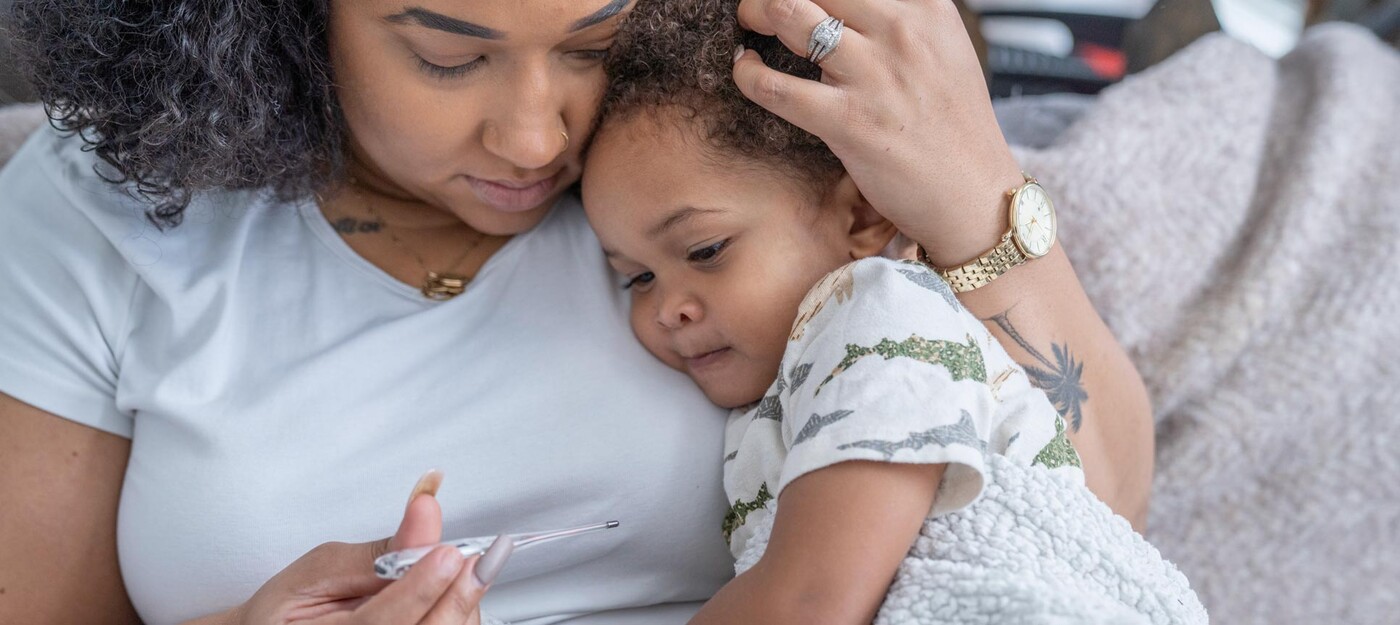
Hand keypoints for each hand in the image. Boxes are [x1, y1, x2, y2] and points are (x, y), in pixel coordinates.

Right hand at [198, 473, 510, 624]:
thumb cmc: (288, 612)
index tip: (446, 555)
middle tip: (477, 559)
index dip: (419, 587)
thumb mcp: (319, 570)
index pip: (382, 623)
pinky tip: (456, 595)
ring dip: (462, 604)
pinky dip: (459, 614)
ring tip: (467, 571)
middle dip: (456, 596)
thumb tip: (424, 514)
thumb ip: (376, 552)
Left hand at [733, 0, 1023, 265]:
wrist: (973, 195)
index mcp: (926, 8)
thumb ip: (902, 16)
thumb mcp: (944, 47)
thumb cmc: (954, 125)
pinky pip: (777, 87)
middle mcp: (901, 31)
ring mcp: (873, 76)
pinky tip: (746, 68)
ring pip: (789, 15)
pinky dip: (748, 73)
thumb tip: (849, 6)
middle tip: (762, 4)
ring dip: (756, 12)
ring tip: (749, 23)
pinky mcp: (848, 122)